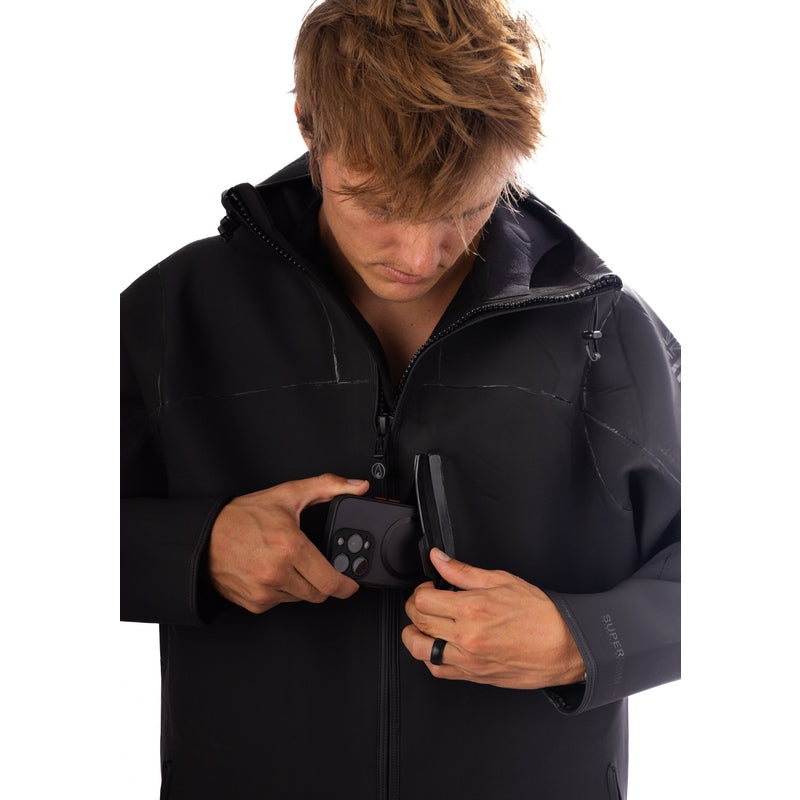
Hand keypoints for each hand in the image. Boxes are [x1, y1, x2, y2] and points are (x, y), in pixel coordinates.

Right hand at [208, 473, 369, 612]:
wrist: (204, 537)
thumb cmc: (242, 517)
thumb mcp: (288, 494)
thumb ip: (328, 487)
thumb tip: (356, 486)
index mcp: (290, 547)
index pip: (331, 582)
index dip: (346, 585)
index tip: (351, 584)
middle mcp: (277, 573)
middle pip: (319, 593)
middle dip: (325, 582)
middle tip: (320, 566)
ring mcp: (264, 591)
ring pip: (300, 598)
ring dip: (302, 585)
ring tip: (289, 562)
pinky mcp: (255, 603)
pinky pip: (281, 602)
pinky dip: (283, 590)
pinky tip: (274, 571)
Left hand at [402, 549, 584, 688]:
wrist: (564, 645)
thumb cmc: (539, 614)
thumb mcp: (501, 580)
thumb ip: (463, 571)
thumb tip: (439, 559)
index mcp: (472, 609)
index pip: (423, 601)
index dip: (420, 591)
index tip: (430, 588)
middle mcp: (466, 637)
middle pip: (418, 622)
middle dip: (415, 608)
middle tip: (427, 601)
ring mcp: (468, 659)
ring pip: (420, 650)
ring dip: (414, 634)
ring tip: (424, 624)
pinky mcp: (474, 675)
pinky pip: (438, 671)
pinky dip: (429, 658)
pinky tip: (436, 645)